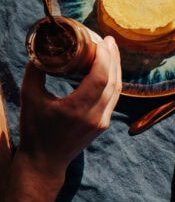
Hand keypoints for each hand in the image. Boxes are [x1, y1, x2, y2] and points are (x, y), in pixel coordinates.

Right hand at [17, 36, 121, 178]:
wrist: (45, 161)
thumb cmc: (35, 130)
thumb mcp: (29, 98)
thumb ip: (35, 72)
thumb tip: (40, 48)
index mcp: (77, 109)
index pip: (99, 79)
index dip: (104, 57)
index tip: (102, 41)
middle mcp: (95, 116)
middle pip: (113, 81)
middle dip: (112, 58)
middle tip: (108, 40)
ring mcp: (102, 121)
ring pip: (117, 90)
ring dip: (115, 68)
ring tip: (110, 49)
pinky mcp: (103, 123)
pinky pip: (114, 97)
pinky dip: (112, 80)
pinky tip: (108, 68)